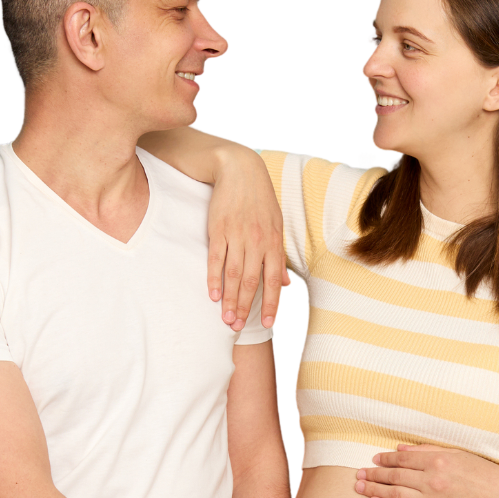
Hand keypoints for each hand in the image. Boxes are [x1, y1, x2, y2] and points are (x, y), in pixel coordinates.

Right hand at [206, 148, 283, 331]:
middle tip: (238, 327)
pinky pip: (216, 259)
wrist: (239, 170)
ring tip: (226, 318)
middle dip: (245, 307)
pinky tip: (213, 295)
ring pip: (233, 274)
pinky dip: (214, 278)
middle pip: (250, 282)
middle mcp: (256, 242)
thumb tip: (285, 282)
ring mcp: (236, 236)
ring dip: (229, 299)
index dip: (271, 304)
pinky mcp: (218, 230)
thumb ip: (278, 256)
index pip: (273, 280)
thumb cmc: (260, 199)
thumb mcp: (276, 225)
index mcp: (273, 242)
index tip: (268, 324)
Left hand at [356, 444, 498, 497]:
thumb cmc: (485, 474)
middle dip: (373, 475)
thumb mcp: (458, 454)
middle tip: (358, 474)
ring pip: (396, 494)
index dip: (385, 460)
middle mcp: (433, 480)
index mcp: (439, 461)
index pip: (403, 459)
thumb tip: (401, 450)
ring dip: (374, 490)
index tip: (374, 460)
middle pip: (395, 477)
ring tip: (359, 487)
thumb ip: (428, 451)